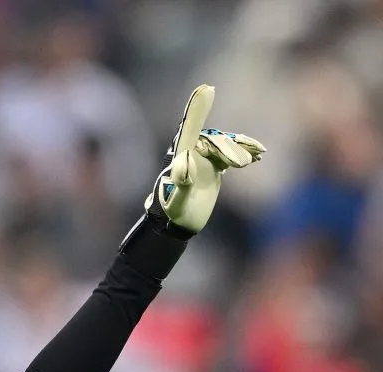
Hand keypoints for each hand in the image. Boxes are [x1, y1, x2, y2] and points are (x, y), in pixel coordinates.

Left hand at [144, 84, 265, 233]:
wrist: (178, 222)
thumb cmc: (173, 212)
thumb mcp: (175, 201)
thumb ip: (180, 185)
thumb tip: (186, 166)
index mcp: (179, 157)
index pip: (189, 130)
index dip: (197, 109)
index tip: (207, 88)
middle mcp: (191, 153)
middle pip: (213, 141)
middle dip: (227, 148)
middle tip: (241, 164)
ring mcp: (203, 158)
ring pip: (224, 145)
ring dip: (239, 148)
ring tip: (254, 157)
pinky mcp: (214, 166)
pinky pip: (230, 153)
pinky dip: (244, 152)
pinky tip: (258, 154)